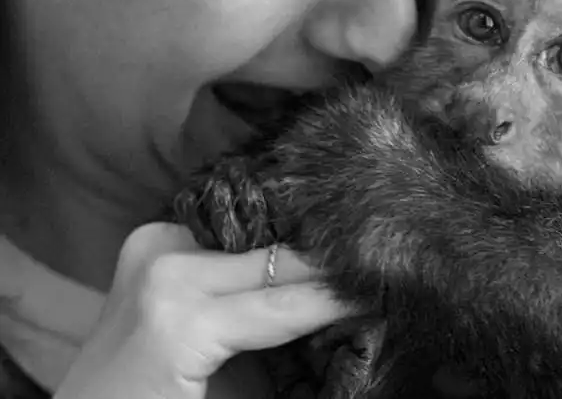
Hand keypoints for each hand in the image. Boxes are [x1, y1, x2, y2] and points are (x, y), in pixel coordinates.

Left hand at [54, 222, 349, 398]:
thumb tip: (349, 325)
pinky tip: (290, 237)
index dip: (337, 298)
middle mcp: (166, 269)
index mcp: (180, 323)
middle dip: (324, 263)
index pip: (283, 302)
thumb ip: (287, 359)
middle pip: (272, 258)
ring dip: (293, 244)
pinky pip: (222, 229)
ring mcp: (154, 246)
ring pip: (251, 235)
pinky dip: (256, 238)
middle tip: (373, 256)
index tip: (383, 287)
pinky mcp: (150, 238)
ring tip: (340, 244)